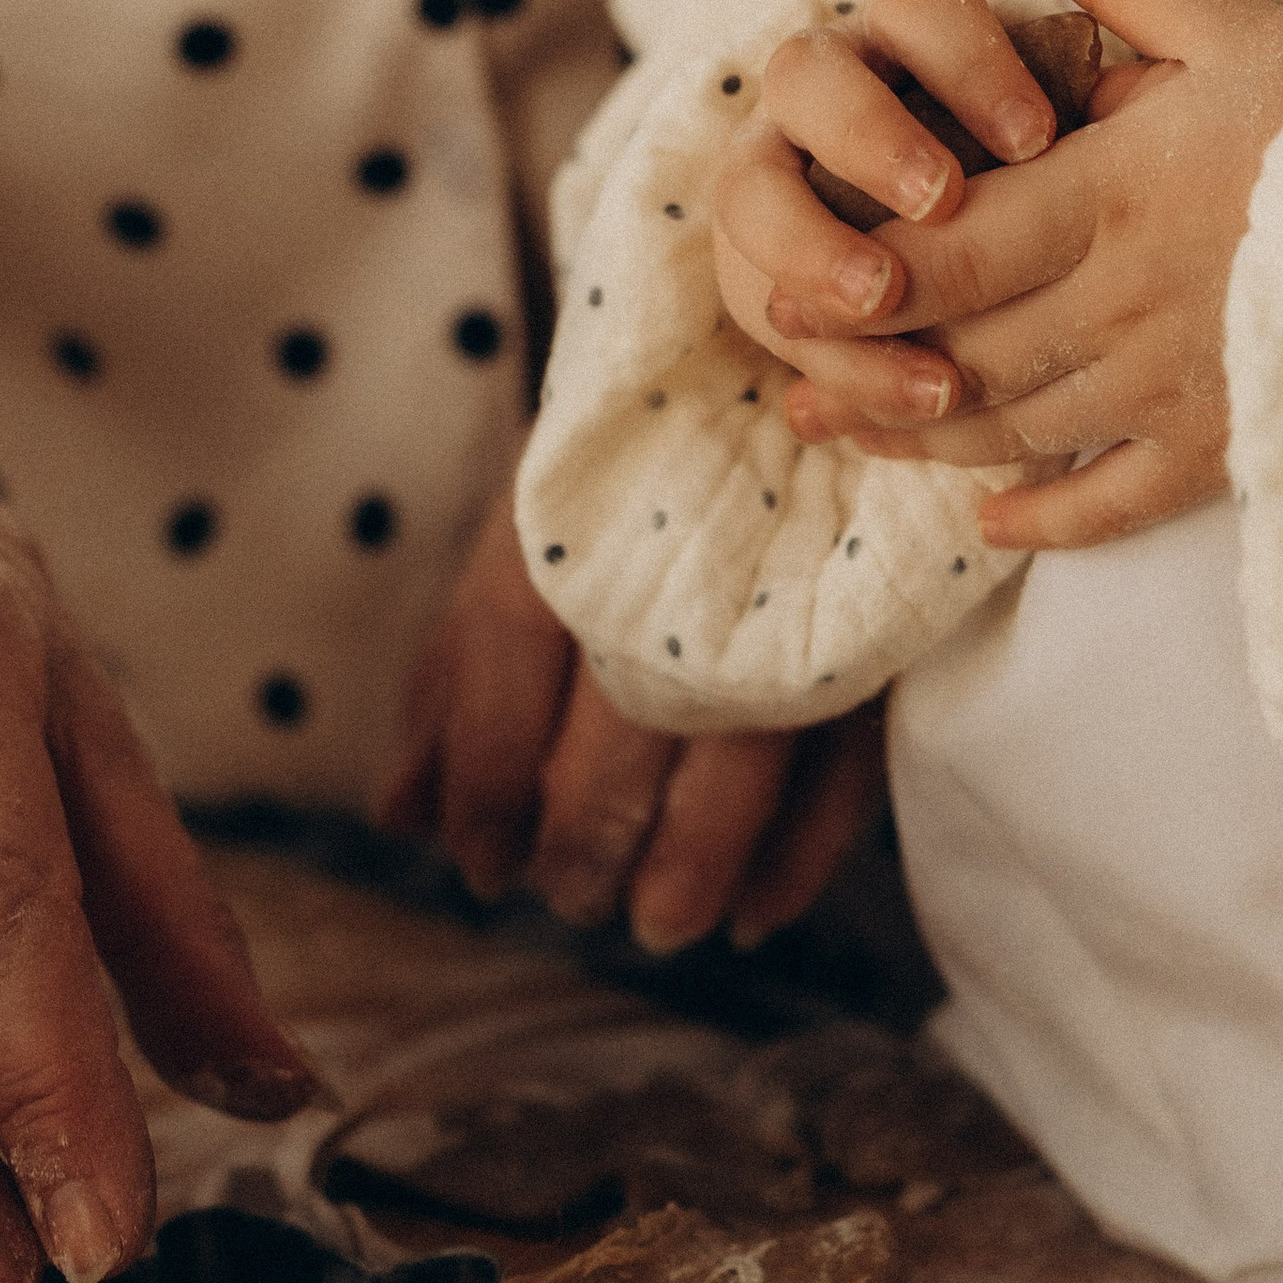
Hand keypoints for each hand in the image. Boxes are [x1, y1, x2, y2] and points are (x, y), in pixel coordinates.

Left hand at [384, 496, 886, 952]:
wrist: (782, 360)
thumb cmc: (625, 481)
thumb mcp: (523, 545)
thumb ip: (457, 678)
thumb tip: (404, 821)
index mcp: (568, 505)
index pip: (508, 655)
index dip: (488, 782)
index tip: (484, 866)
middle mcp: (676, 541)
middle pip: (623, 721)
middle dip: (588, 840)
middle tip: (574, 898)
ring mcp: (790, 579)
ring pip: (743, 752)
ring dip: (692, 865)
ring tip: (658, 922)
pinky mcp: (877, 620)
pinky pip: (848, 759)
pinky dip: (802, 853)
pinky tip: (755, 912)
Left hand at [727, 0, 1282, 546]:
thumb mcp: (1236, 24)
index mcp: (1113, 196)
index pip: (949, 251)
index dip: (858, 278)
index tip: (783, 288)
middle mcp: (1127, 302)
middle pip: (962, 350)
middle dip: (865, 371)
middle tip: (788, 380)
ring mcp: (1178, 384)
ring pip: (1017, 425)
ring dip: (923, 439)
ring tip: (846, 435)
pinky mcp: (1232, 442)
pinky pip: (1118, 499)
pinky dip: (1048, 516)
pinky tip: (992, 518)